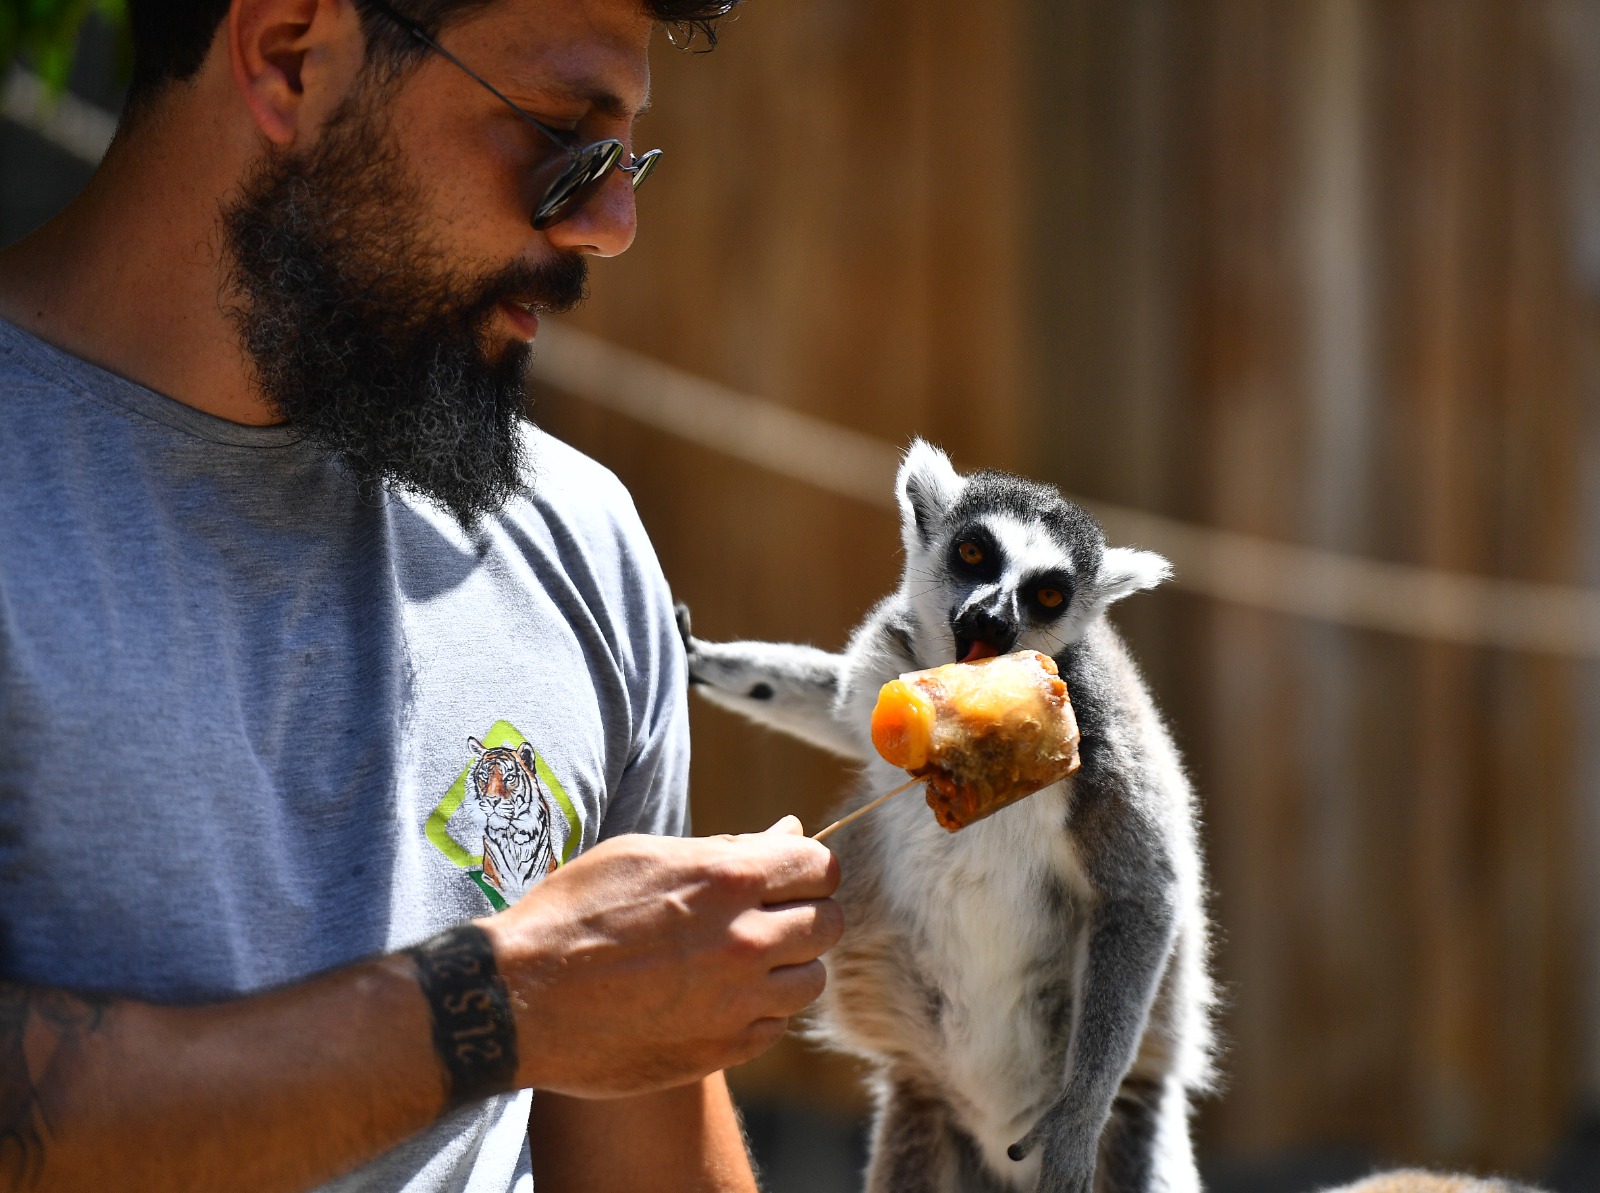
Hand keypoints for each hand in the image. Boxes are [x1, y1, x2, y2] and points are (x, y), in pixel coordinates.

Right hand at [479, 817, 842, 1097]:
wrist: (518, 999)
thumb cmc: (574, 913)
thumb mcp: (644, 856)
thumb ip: (727, 848)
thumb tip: (789, 834)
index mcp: (728, 879)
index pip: (821, 867)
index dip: (810, 869)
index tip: (790, 877)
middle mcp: (745, 941)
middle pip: (829, 924)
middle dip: (807, 914)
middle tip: (770, 916)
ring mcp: (737, 1003)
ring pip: (811, 981)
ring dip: (788, 967)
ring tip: (741, 960)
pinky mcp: (722, 1051)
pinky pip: (775, 1026)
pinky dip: (758, 1011)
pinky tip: (716, 998)